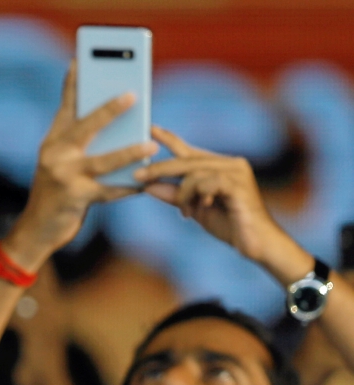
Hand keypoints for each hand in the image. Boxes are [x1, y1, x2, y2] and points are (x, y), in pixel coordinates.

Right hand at [5, 62, 157, 270]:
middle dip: (109, 110)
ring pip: (102, 161)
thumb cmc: (56, 195)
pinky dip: (128, 188)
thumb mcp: (62, 166)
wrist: (36, 230)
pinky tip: (144, 184)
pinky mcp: (74, 198)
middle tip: (133, 95)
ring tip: (151, 146)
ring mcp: (63, 176)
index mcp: (53, 142)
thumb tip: (122, 133)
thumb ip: (83, 148)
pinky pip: (108, 191)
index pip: (65, 108)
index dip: (72, 84)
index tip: (79, 61)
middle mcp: (55, 154)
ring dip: (129, 152)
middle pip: (85, 127)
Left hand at [136, 126, 287, 264]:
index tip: (149, 128)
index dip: (169, 138)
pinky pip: (207, 183)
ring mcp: (237, 172)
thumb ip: (175, 195)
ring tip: (185, 211)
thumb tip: (147, 185)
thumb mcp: (195, 208)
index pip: (189, 150)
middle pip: (187, 160)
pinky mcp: (239, 185)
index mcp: (220, 167)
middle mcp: (231, 164)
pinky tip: (201, 207)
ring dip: (183, 194)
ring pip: (194, 173)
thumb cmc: (229, 225)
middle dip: (160, 168)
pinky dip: (198, 195)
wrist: (257, 244)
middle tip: (138, 176)